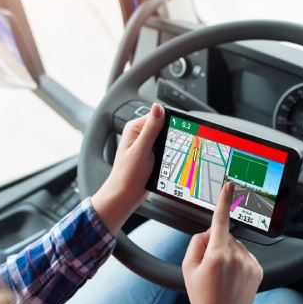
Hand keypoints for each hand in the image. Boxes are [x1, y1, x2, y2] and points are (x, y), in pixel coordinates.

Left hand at [91, 103, 164, 234]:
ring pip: (165, 139)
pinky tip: (168, 161)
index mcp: (134, 128)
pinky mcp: (151, 155)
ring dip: (170, 146)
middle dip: (171, 135)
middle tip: (171, 148)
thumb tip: (158, 108)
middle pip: (163, 127)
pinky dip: (169, 154)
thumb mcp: (142, 149)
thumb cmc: (127, 175)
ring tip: (168, 156)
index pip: (157, 115)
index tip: (177, 131)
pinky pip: (164, 149)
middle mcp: (139, 135)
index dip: (169, 121)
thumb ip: (151, 129)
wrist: (125, 196)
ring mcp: (145, 145)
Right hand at [183, 181, 262, 303]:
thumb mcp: (187, 268)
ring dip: (229, 255)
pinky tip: (232, 280)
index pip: (220, 221)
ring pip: (237, 247)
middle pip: (226, 237)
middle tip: (210, 268)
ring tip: (222, 277)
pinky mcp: (258, 270)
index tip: (230, 185)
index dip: (224, 201)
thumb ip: (196, 243)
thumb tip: (209, 232)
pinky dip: (239, 263)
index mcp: (216, 255)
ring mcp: (249, 264)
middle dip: (217, 245)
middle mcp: (236, 257)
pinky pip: (247, 257)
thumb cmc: (201, 297)